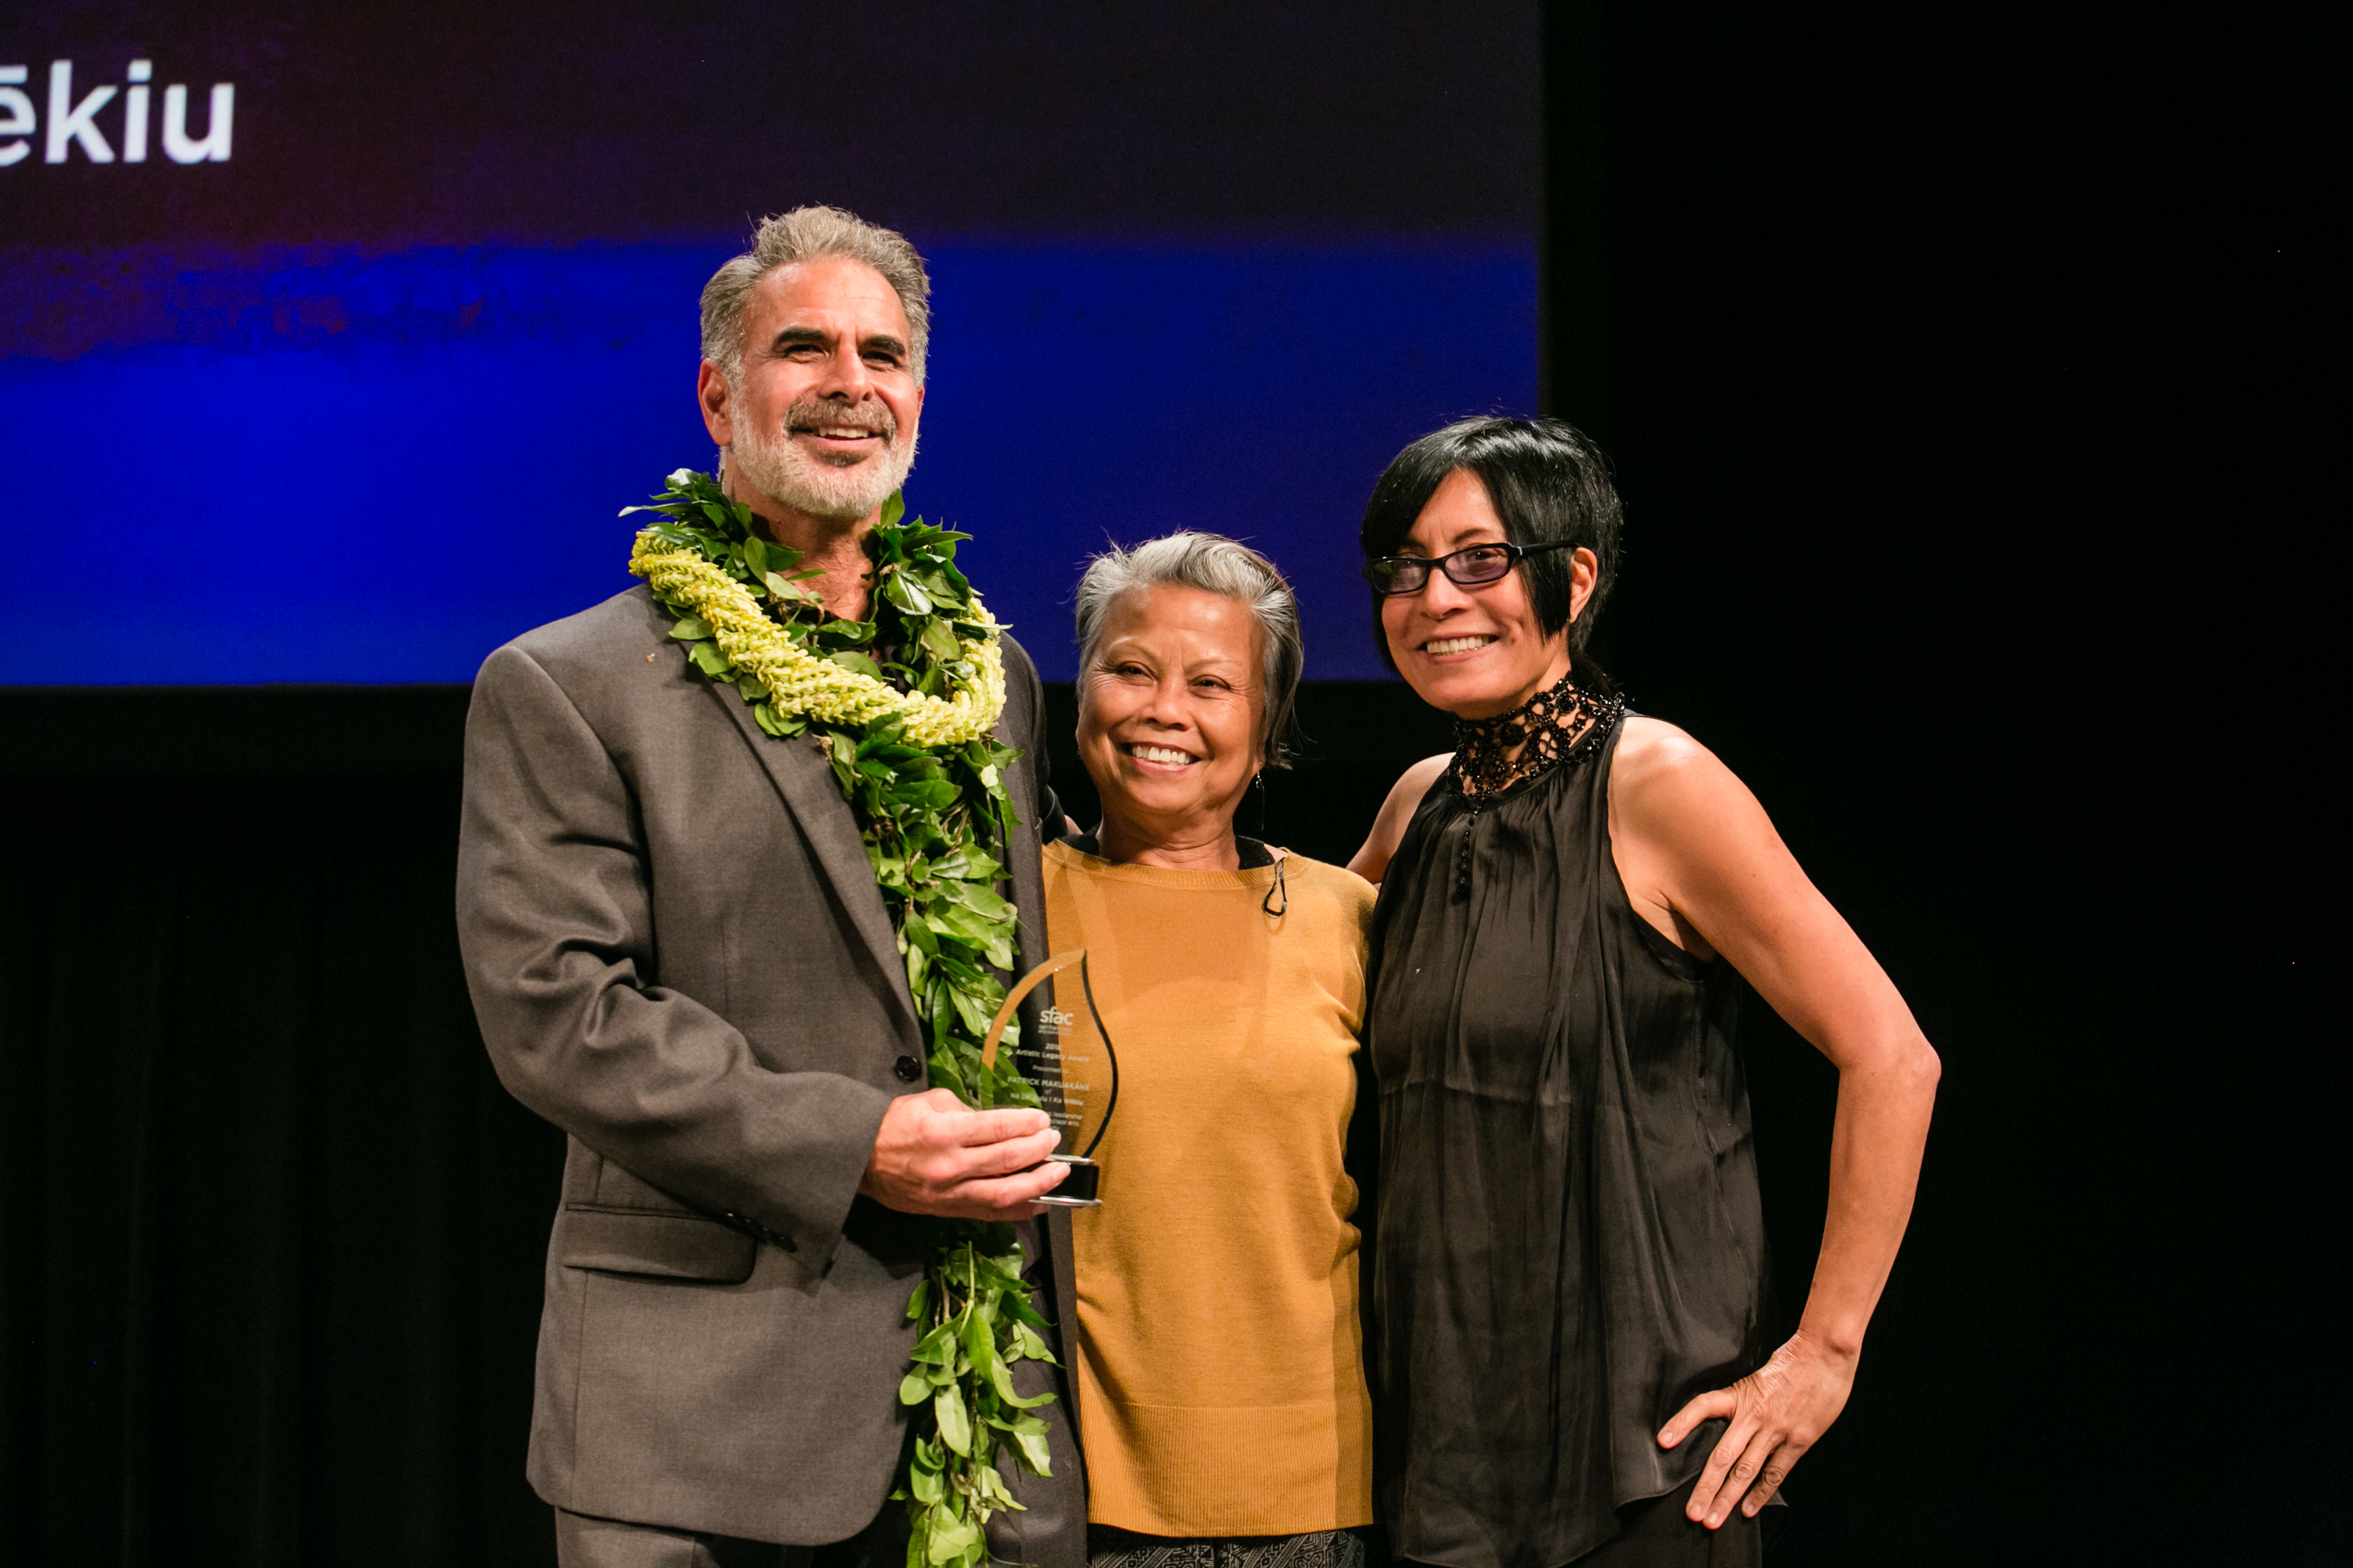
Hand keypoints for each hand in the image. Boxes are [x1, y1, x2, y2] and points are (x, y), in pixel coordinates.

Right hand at [860, 1089, 1067, 1218]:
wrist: (859, 1159)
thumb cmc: (894, 1125)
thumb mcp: (929, 1102)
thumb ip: (966, 1109)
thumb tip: (998, 1123)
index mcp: (945, 1132)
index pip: (998, 1128)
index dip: (1027, 1124)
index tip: (1042, 1119)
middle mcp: (950, 1166)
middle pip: (1007, 1160)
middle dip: (1038, 1149)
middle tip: (1053, 1140)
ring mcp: (950, 1193)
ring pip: (1004, 1193)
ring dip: (1037, 1184)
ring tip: (1058, 1173)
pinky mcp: (947, 1211)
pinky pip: (990, 1213)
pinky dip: (1018, 1209)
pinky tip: (1039, 1202)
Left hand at [1658, 1330, 1856, 1527]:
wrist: (1825, 1354)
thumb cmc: (1792, 1361)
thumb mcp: (1758, 1376)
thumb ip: (1744, 1400)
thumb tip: (1728, 1420)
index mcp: (1740, 1395)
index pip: (1702, 1407)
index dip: (1681, 1423)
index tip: (1663, 1441)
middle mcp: (1754, 1416)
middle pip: (1722, 1456)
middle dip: (1706, 1488)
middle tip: (1692, 1512)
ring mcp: (1776, 1430)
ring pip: (1746, 1471)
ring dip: (1728, 1498)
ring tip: (1713, 1519)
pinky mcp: (1798, 1441)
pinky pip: (1775, 1473)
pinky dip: (1761, 1493)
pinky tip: (1748, 1510)